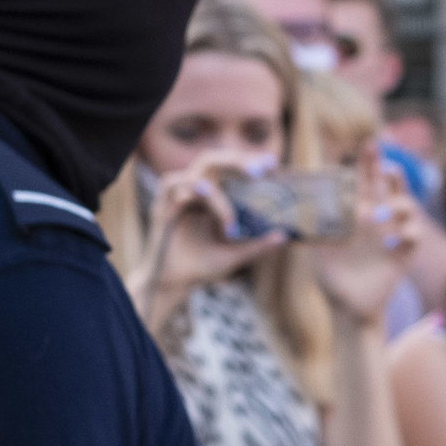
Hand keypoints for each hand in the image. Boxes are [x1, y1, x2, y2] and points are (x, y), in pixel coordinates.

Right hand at [141, 158, 281, 319]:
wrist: (174, 285)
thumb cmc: (202, 267)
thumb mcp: (234, 256)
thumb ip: (257, 246)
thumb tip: (284, 236)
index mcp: (215, 198)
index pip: (231, 170)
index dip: (250, 162)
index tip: (272, 164)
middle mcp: (197, 192)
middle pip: (215, 160)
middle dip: (237, 161)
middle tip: (259, 170)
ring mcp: (179, 196)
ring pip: (199, 172)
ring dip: (217, 184)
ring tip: (228, 205)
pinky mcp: (161, 206)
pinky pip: (174, 186)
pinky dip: (191, 188)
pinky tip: (205, 194)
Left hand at [311, 148, 422, 325]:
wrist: (351, 308)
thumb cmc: (334, 278)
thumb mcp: (318, 253)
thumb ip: (310, 233)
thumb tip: (287, 219)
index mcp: (359, 213)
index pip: (365, 181)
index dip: (368, 163)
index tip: (368, 145)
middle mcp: (379, 219)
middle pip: (390, 186)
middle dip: (391, 171)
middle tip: (385, 165)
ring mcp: (394, 235)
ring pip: (408, 207)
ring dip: (398, 205)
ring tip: (382, 214)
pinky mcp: (403, 255)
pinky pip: (413, 237)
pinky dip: (405, 234)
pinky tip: (391, 241)